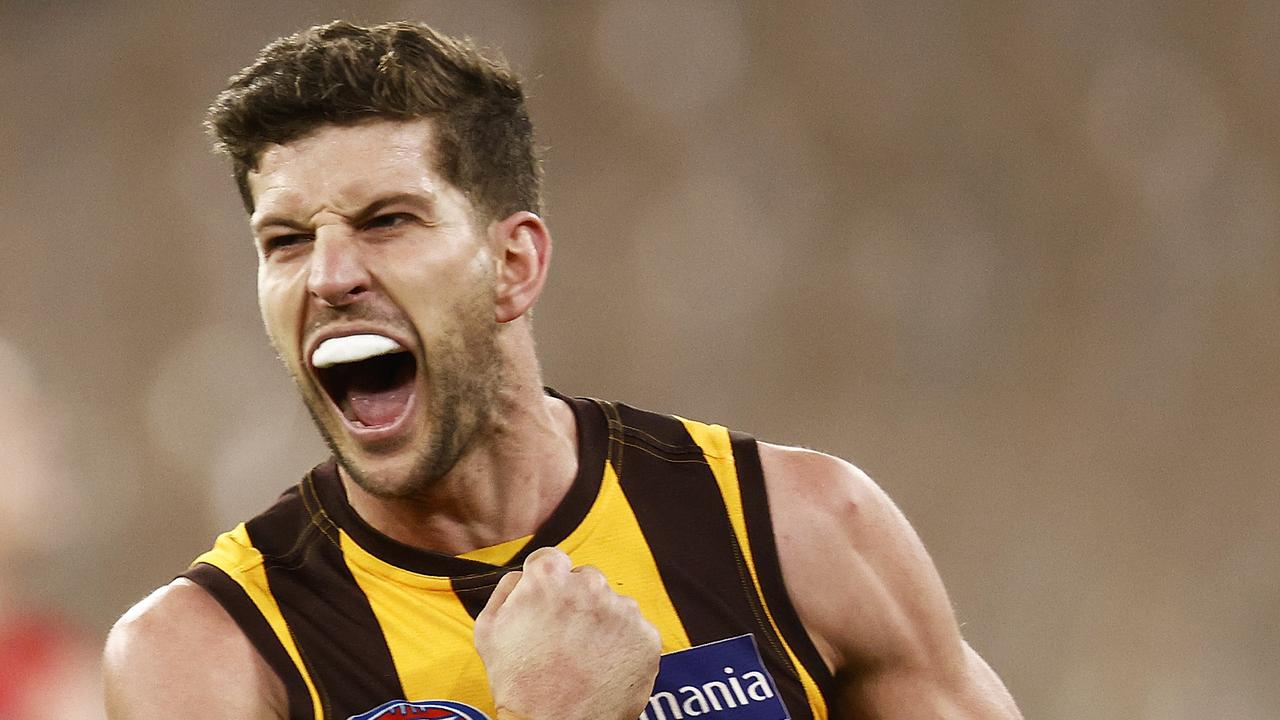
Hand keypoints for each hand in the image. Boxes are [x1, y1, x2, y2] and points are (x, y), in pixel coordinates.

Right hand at [473, 547, 661, 719]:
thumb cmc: (518, 684)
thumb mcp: (488, 630)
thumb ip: (507, 589)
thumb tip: (524, 575)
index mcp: (549, 577)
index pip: (553, 560)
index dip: (549, 584)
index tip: (549, 604)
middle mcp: (590, 585)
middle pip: (587, 580)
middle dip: (578, 602)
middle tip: (566, 637)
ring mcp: (622, 611)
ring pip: (614, 606)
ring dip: (603, 623)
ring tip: (585, 658)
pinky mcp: (646, 637)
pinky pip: (636, 632)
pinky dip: (624, 646)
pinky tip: (604, 667)